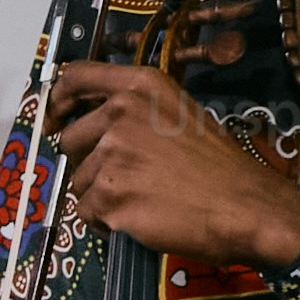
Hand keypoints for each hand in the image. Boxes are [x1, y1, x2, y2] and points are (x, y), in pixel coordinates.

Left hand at [44, 61, 299, 271]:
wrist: (246, 206)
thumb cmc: (219, 165)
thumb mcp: (179, 113)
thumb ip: (137, 109)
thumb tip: (94, 120)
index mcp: (139, 86)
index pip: (76, 77)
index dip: (57, 100)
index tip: (53, 119)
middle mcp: (121, 113)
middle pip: (70, 140)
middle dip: (88, 163)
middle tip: (126, 179)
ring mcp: (112, 154)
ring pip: (78, 181)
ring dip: (100, 195)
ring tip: (142, 199)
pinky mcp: (109, 195)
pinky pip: (87, 212)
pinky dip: (107, 221)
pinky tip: (139, 218)